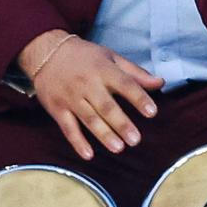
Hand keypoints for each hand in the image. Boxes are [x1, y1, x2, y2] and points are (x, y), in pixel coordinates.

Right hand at [19, 32, 163, 161]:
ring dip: (103, 134)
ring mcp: (71, 98)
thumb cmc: (84, 56)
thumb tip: (160, 82)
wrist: (46, 52)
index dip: (138, 98)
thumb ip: (135, 73)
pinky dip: (77, 142)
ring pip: (89, 119)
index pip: (124, 84)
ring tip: (118, 148)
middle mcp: (87, 84)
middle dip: (121, 123)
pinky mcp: (58, 109)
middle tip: (135, 139)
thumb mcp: (110, 57)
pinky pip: (68, 128)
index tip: (152, 112)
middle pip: (106, 106)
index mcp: (103, 70)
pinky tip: (88, 155)